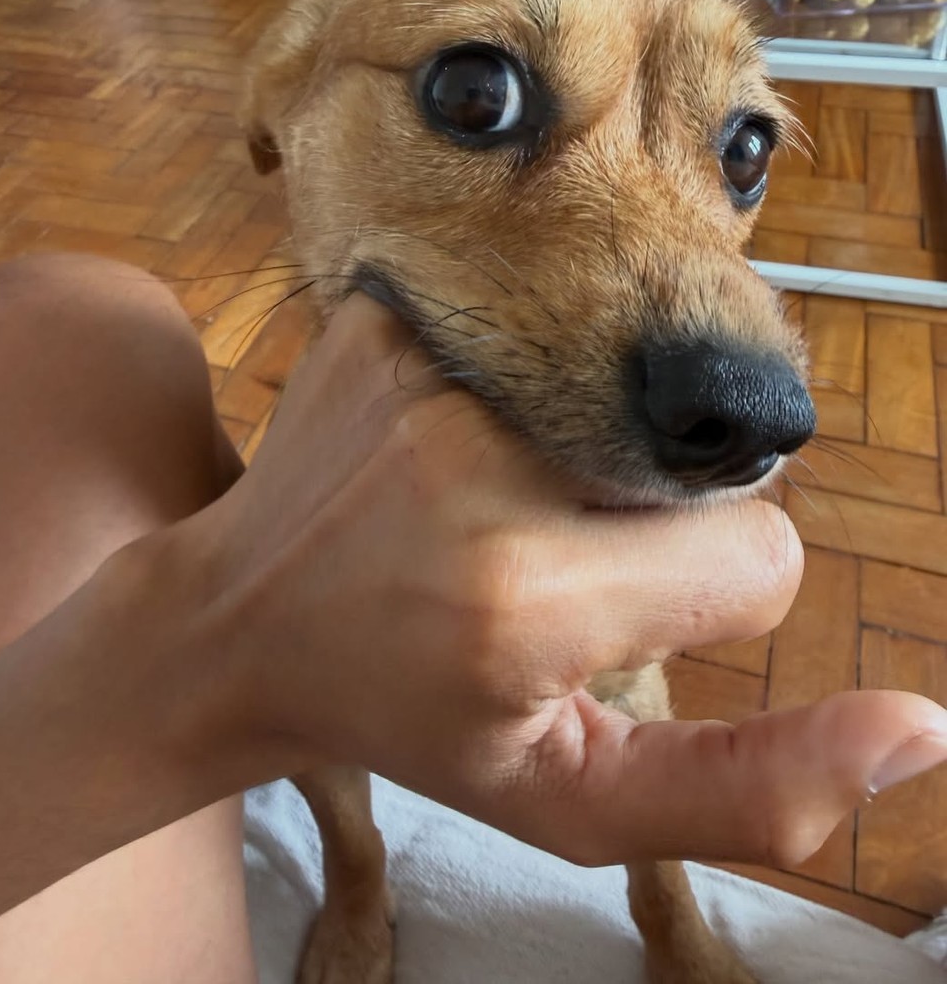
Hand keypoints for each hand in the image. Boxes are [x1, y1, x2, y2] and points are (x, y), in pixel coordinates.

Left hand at [179, 295, 946, 868]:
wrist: (235, 621)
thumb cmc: (409, 715)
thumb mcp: (570, 798)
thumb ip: (750, 789)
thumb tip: (920, 730)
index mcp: (526, 597)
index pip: (760, 554)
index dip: (707, 593)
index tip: (614, 610)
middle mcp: (476, 461)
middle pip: (691, 461)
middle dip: (649, 517)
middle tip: (543, 550)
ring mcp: (426, 367)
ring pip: (627, 392)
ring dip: (590, 448)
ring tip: (493, 498)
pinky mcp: (391, 313)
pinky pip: (544, 335)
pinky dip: (527, 388)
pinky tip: (456, 435)